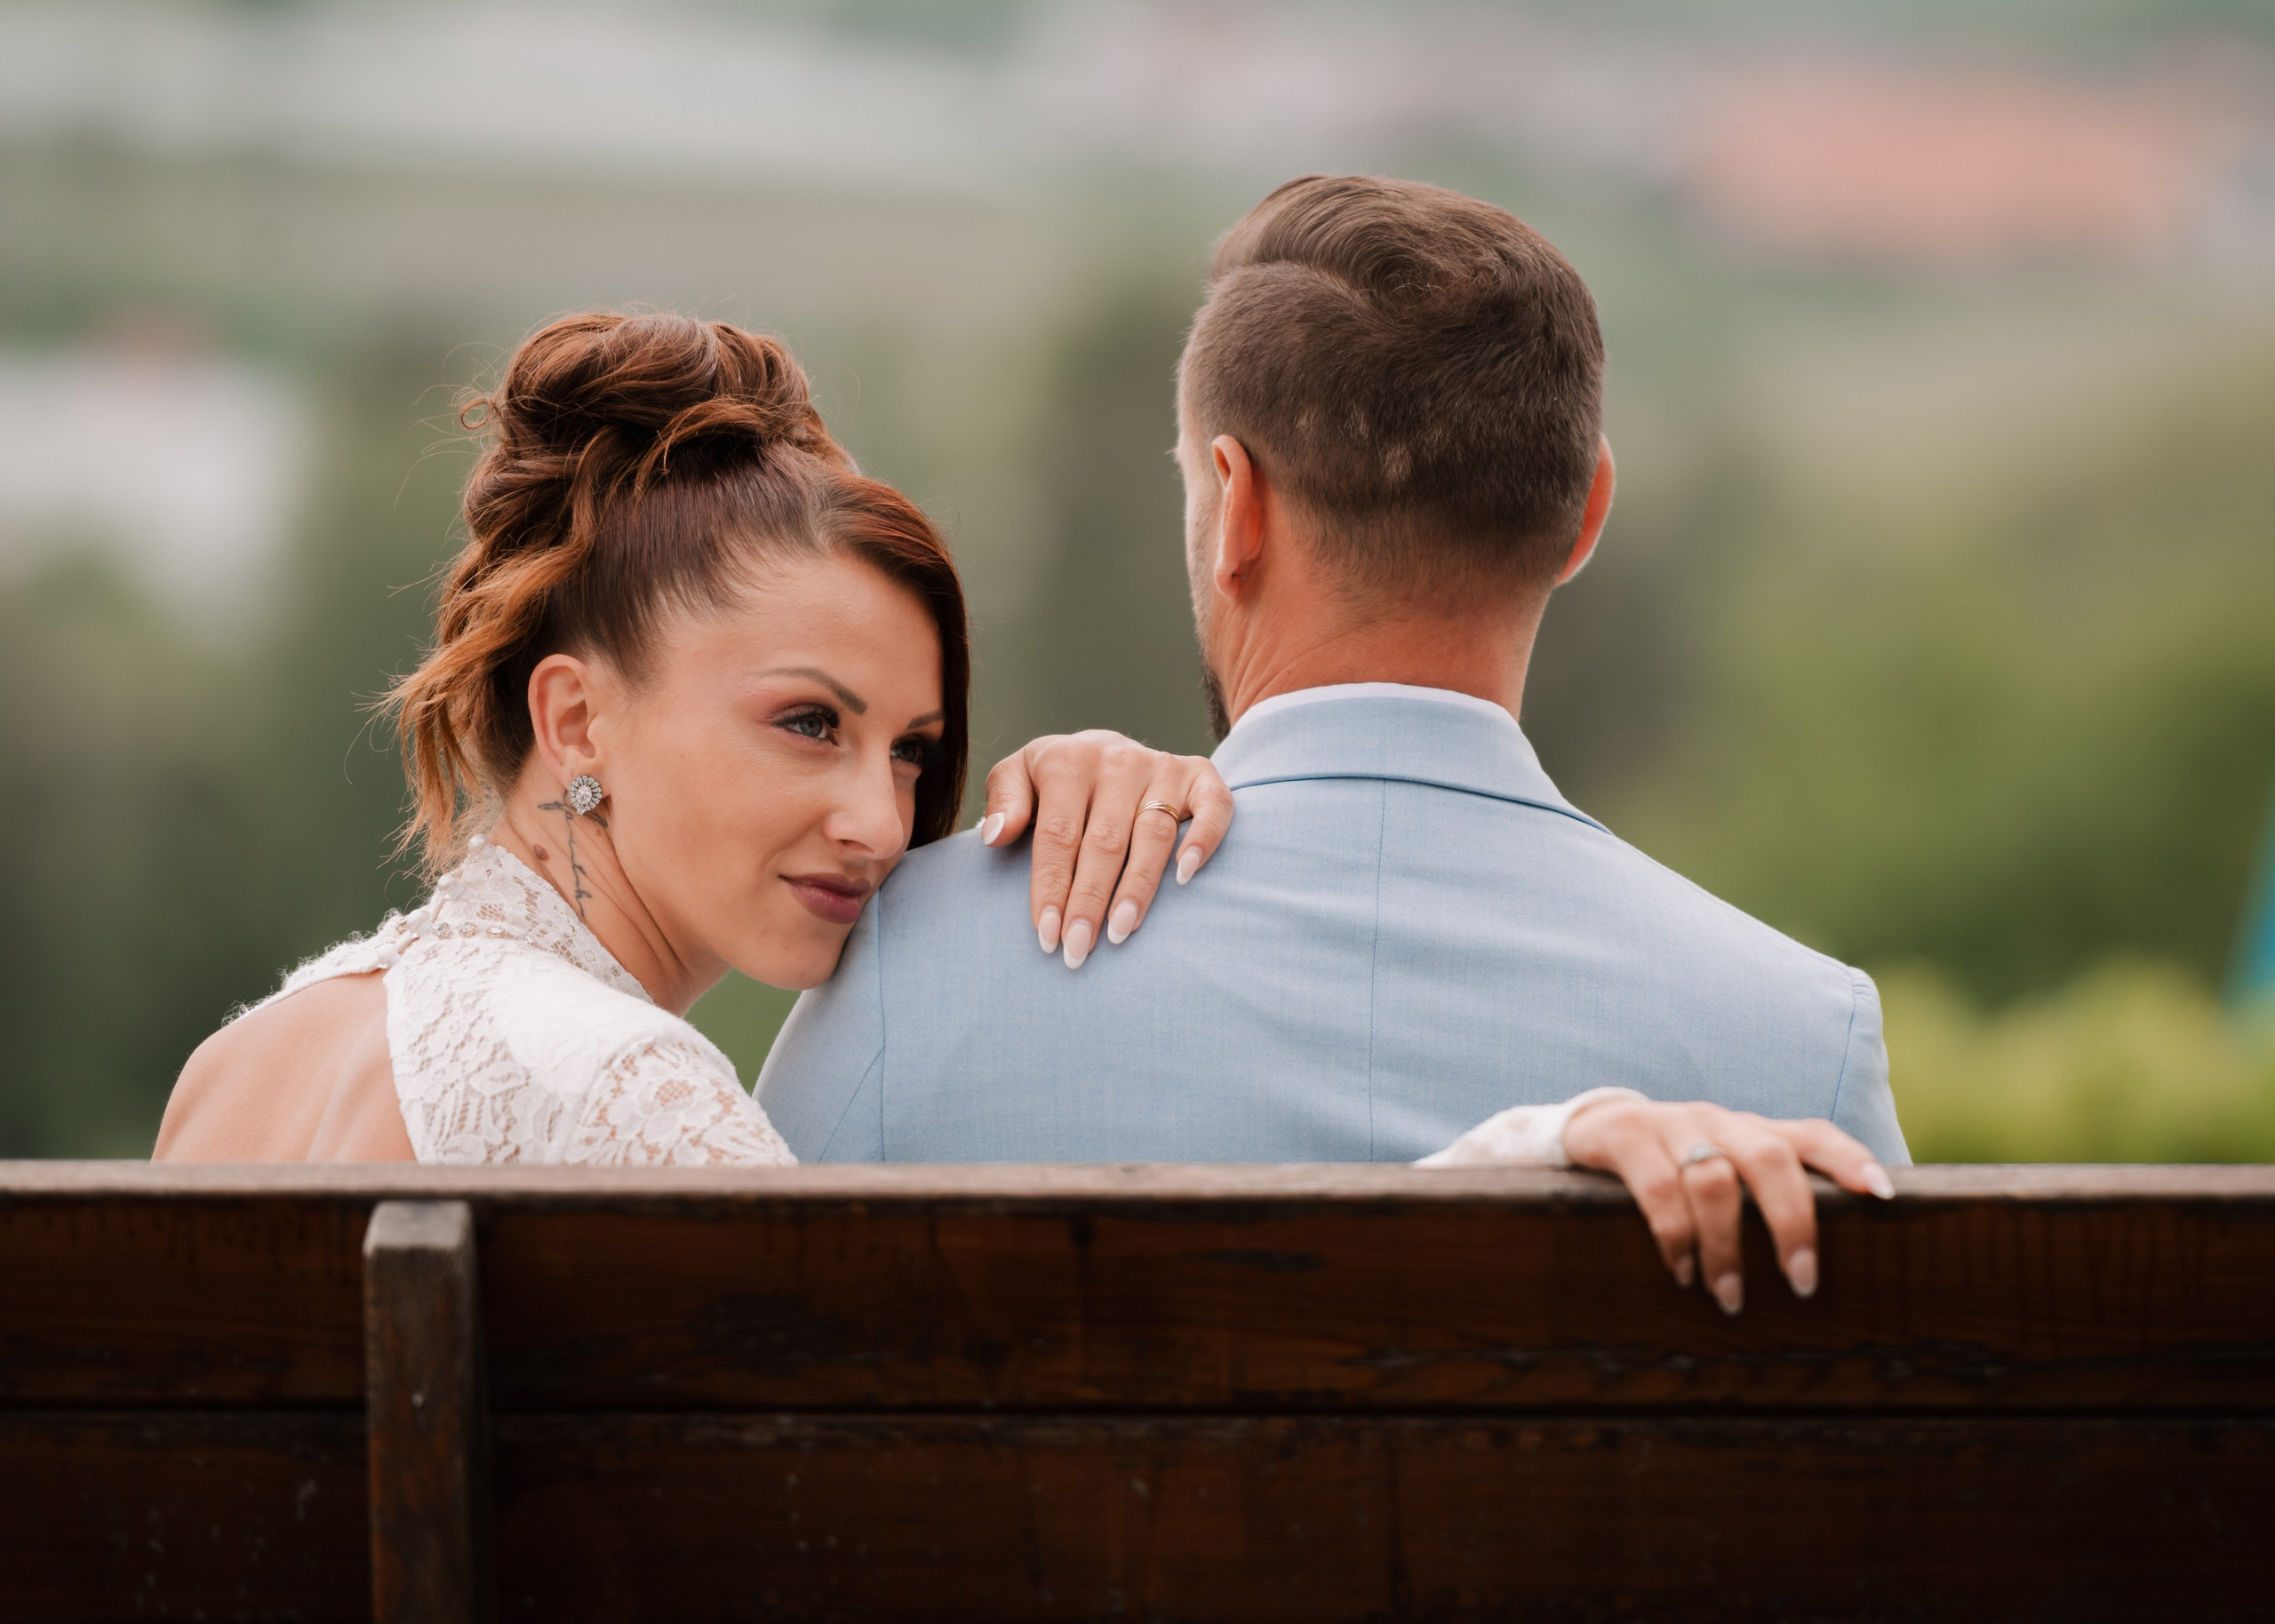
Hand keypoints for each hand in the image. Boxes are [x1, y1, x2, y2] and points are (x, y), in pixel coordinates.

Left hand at [978, 731, 1234, 968]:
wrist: (1107, 749)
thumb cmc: (1057, 779)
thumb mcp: (1019, 776)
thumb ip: (1004, 800)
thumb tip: (996, 835)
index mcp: (1068, 760)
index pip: (1058, 835)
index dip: (1052, 886)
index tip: (1047, 933)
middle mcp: (1118, 761)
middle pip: (1104, 842)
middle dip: (1090, 901)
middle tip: (1079, 949)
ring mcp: (1162, 767)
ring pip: (1153, 834)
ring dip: (1138, 888)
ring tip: (1120, 931)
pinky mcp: (1198, 775)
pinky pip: (1214, 806)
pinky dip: (1204, 838)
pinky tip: (1187, 876)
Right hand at [1560, 1096, 1897, 1313]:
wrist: (1591, 1128)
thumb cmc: (1674, 1166)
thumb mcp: (1723, 1171)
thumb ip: (1766, 1196)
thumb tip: (1832, 1259)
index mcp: (1751, 1130)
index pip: (1812, 1135)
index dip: (1850, 1160)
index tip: (1882, 1195)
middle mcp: (1718, 1119)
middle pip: (1770, 1159)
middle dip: (1791, 1222)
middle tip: (1802, 1283)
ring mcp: (1671, 1122)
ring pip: (1715, 1181)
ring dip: (1726, 1247)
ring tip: (1730, 1297)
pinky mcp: (1626, 1133)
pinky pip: (1659, 1188)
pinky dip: (1676, 1235)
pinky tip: (1681, 1270)